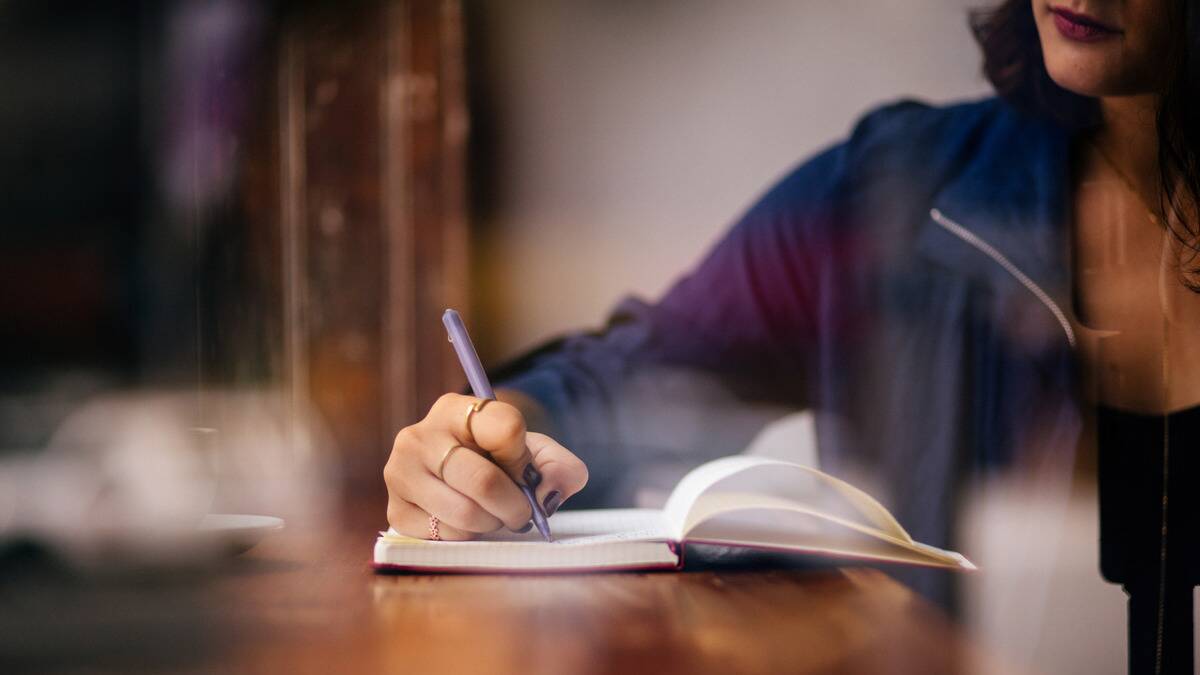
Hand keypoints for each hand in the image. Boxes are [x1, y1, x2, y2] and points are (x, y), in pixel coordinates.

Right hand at [384, 393, 587, 539]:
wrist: (461, 479)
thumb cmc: (502, 463)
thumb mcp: (537, 455)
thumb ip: (560, 469)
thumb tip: (544, 495)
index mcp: (456, 409)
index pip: (506, 428)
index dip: (525, 459)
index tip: (526, 470)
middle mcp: (419, 436)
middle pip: (484, 481)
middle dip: (514, 506)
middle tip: (520, 513)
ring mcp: (400, 473)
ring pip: (464, 513)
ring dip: (491, 523)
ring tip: (492, 514)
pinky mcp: (395, 510)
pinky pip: (445, 535)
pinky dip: (467, 536)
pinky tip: (466, 522)